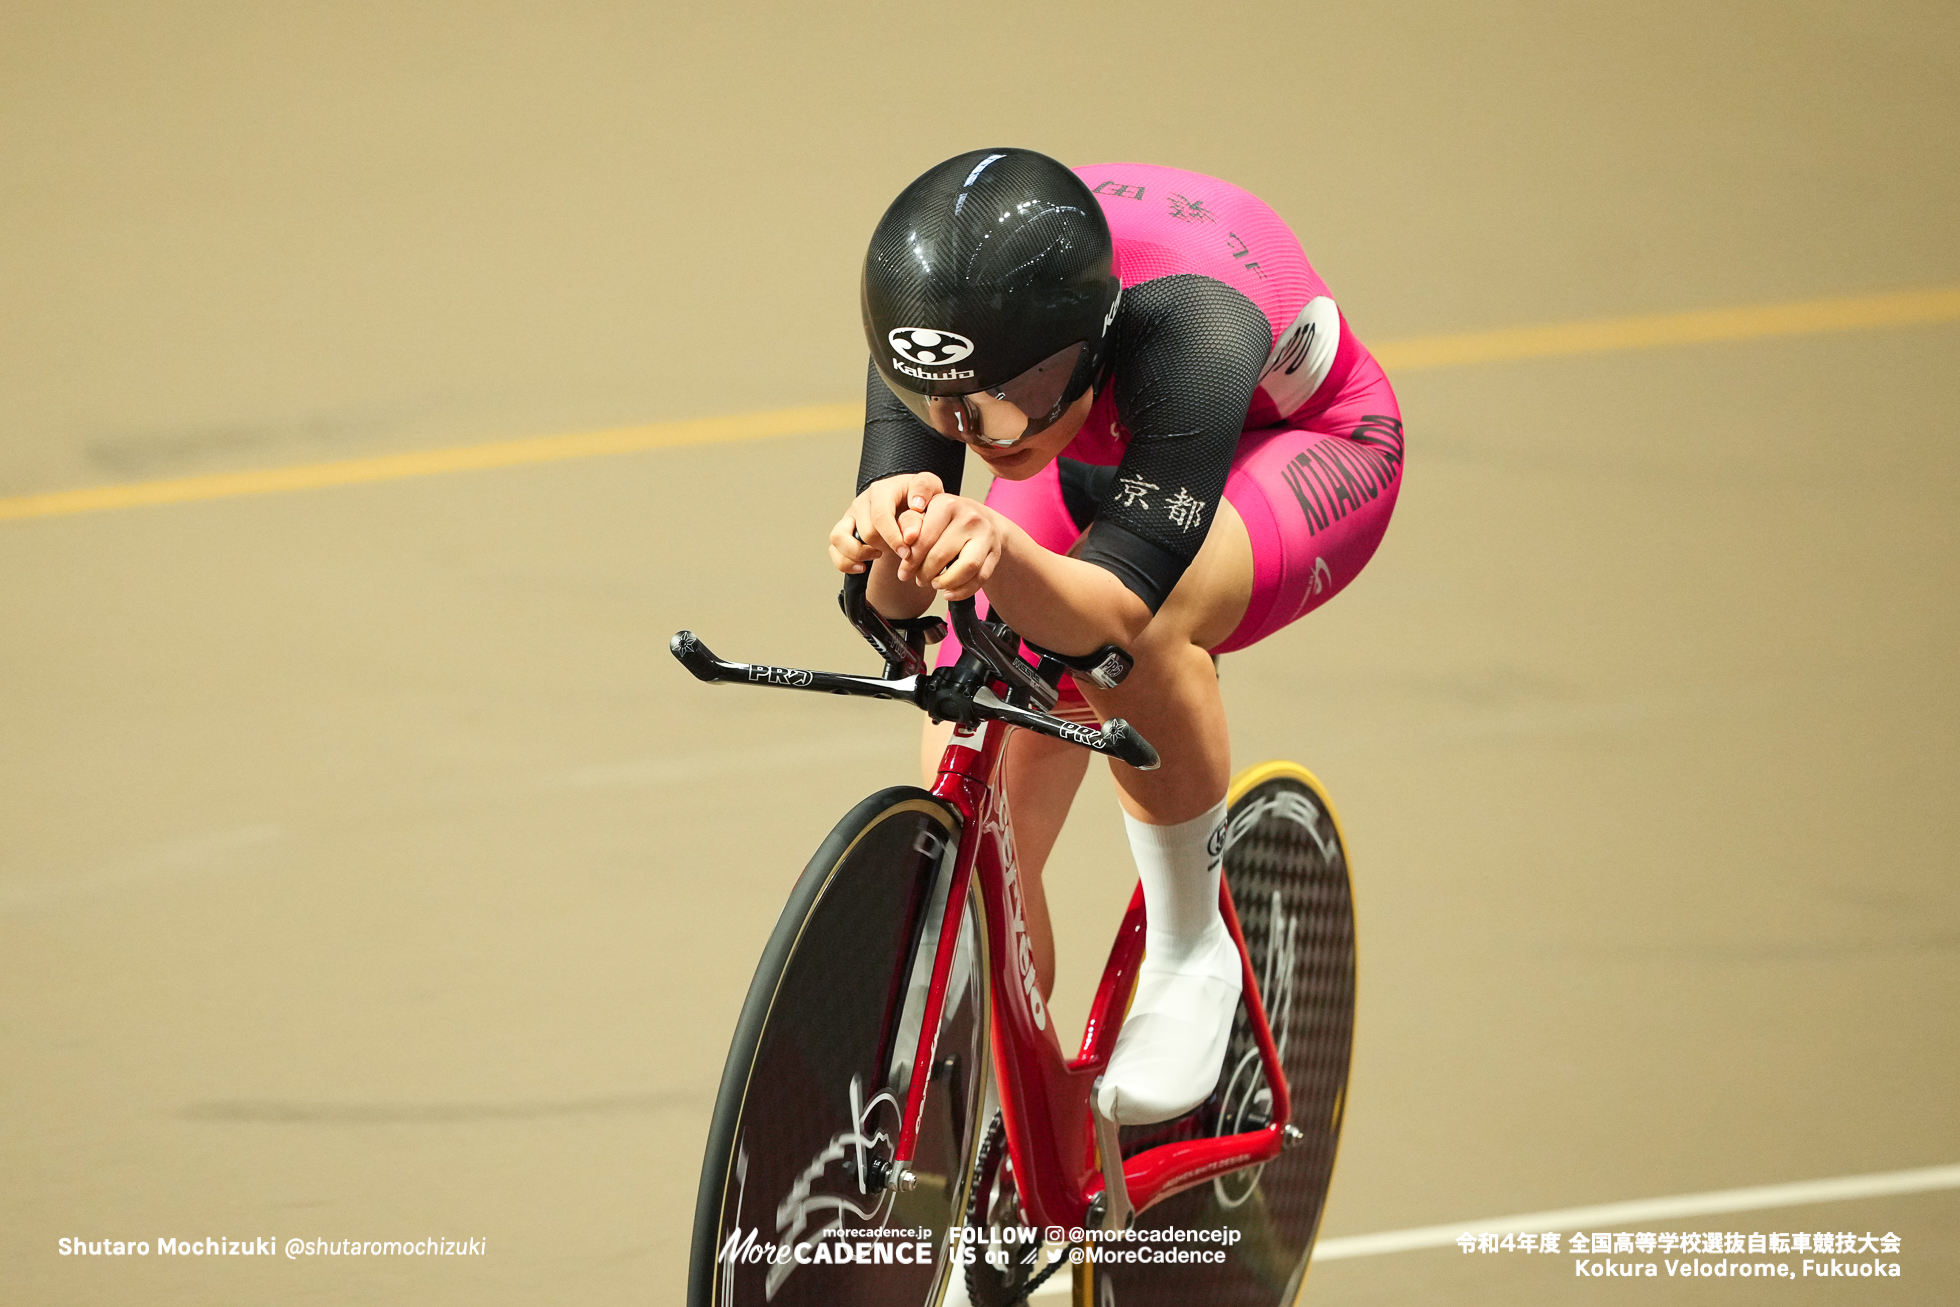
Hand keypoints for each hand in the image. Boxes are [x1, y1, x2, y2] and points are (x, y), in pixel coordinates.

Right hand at [827, 472, 945, 574]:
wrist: (911, 507)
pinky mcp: (843, 532)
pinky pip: (833, 550)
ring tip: (878, 555)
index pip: (880, 515)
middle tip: (901, 552)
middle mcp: (862, 502)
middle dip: (884, 548)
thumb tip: (916, 504)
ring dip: (860, 554)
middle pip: (865, 532)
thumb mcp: (931, 488)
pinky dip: (845, 563)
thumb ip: (925, 490)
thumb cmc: (920, 500)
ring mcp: (850, 517)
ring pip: (839, 538)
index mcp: (882, 490)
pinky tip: (863, 567)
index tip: (906, 553)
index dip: (892, 538)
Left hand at [906, 493, 1005, 600]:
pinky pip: (980, 578)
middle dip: (925, 573)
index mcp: (947, 505)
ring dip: (946, 582)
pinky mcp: (995, 552)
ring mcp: (986, 535)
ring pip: (966, 568)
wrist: (981, 519)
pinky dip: (962, 591)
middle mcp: (969, 517)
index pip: (924, 539)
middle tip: (919, 580)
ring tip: (935, 584)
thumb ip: (909, 525)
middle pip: (942, 555)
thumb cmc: (945, 520)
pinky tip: (949, 593)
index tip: (903, 574)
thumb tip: (904, 543)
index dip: (911, 561)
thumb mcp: (924, 514)